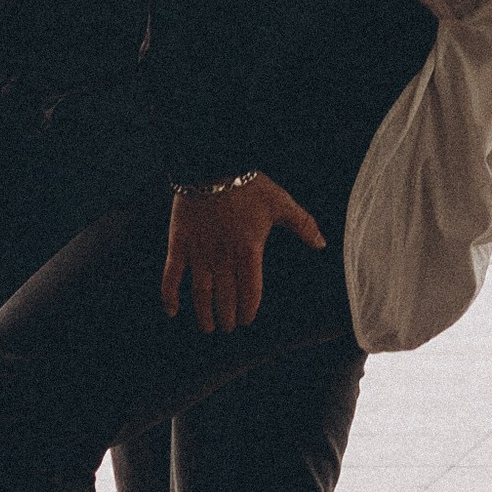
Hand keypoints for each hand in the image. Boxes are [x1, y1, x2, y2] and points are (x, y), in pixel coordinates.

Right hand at [161, 175, 323, 333]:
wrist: (213, 164)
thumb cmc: (249, 184)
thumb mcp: (281, 203)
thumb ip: (303, 224)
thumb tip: (321, 243)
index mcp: (249, 251)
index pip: (250, 292)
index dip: (249, 310)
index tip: (247, 320)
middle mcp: (223, 257)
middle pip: (225, 298)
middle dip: (228, 316)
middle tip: (228, 326)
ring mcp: (199, 252)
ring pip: (201, 293)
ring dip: (204, 313)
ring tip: (208, 327)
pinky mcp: (179, 244)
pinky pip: (172, 275)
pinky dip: (170, 295)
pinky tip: (173, 311)